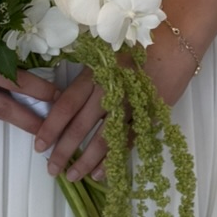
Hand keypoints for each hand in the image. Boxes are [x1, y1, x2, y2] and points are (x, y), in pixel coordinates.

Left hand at [33, 29, 198, 181]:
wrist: (177, 40)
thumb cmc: (136, 43)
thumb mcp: (104, 55)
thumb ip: (86, 79)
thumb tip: (60, 106)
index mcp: (95, 73)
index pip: (66, 105)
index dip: (51, 127)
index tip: (39, 146)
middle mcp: (110, 90)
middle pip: (81, 126)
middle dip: (64, 150)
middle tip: (51, 169)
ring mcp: (131, 104)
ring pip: (104, 139)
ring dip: (86, 161)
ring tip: (72, 176)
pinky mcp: (150, 114)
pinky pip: (128, 142)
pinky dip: (113, 159)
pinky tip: (101, 173)